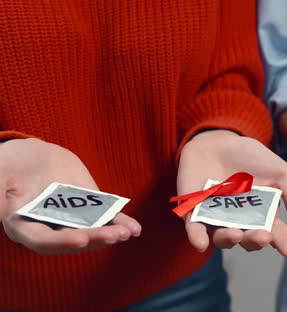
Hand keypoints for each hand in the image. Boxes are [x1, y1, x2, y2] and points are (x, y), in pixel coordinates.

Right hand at [0, 138, 140, 254]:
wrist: (33, 155)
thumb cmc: (9, 166)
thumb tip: (0, 208)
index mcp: (23, 226)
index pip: (42, 240)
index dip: (61, 242)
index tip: (81, 239)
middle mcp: (50, 228)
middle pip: (73, 239)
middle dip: (95, 238)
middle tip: (115, 236)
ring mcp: (72, 220)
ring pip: (92, 231)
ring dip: (111, 234)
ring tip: (127, 233)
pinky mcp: (90, 209)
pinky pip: (106, 219)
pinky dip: (121, 223)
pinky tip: (135, 228)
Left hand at [177, 130, 286, 258]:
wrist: (219, 141)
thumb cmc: (252, 158)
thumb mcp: (281, 174)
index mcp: (263, 216)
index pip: (275, 234)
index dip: (283, 243)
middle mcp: (241, 223)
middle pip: (248, 240)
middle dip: (255, 241)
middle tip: (262, 236)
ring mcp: (217, 219)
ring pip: (223, 238)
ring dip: (229, 240)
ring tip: (236, 233)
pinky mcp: (194, 212)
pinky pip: (195, 230)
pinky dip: (198, 238)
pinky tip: (201, 243)